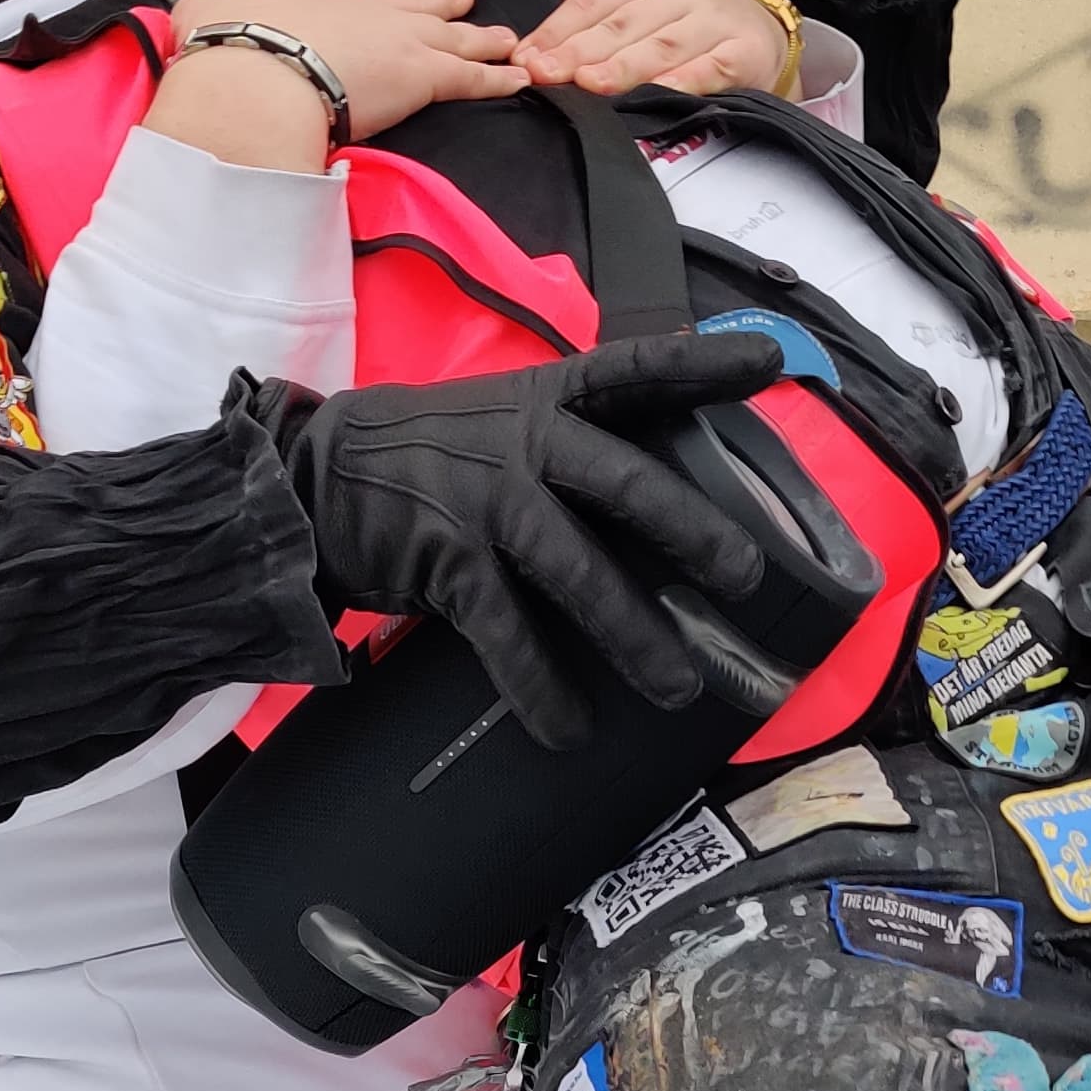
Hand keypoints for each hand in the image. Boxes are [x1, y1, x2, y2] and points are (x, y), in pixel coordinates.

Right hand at [148, 0, 525, 157]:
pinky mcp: (423, 74)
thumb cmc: (228, 49)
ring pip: (453, 36)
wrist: (259, 72)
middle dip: (441, 3)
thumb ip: (201, 18)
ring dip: (481, 38)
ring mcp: (399, 39)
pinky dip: (498, 77)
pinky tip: (519, 78)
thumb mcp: (204, 20)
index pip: (350, 0)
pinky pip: (472, 77)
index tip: (379, 6)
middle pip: (413, 5)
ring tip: (506, 39)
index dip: (371, 5)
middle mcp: (364, 8)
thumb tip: (178, 23)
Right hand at [261, 328, 786, 749]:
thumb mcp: (508, 421)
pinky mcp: (448, 560)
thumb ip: (579, 444)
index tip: (771, 364)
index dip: (702, 366)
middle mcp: (524, 443)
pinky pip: (508, 634)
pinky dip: (540, 686)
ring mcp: (487, 501)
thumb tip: (672, 498)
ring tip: (676, 687)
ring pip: (578, 570)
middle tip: (743, 576)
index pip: (635, 371)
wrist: (319, 474)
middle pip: (624, 480)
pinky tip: (569, 727)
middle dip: (691, 529)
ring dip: (633, 633)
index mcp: (548, 400)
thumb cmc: (437, 456)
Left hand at [513, 0, 790, 98]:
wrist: (759, 28)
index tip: (526, 56)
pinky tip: (657, 94)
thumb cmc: (682, 14)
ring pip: (662, 46)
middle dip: (579, 50)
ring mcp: (711, 23)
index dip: (557, 28)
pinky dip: (684, 82)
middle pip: (622, 24)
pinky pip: (710, 69)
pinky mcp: (742, 53)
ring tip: (590, 83)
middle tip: (545, 73)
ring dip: (624, 66)